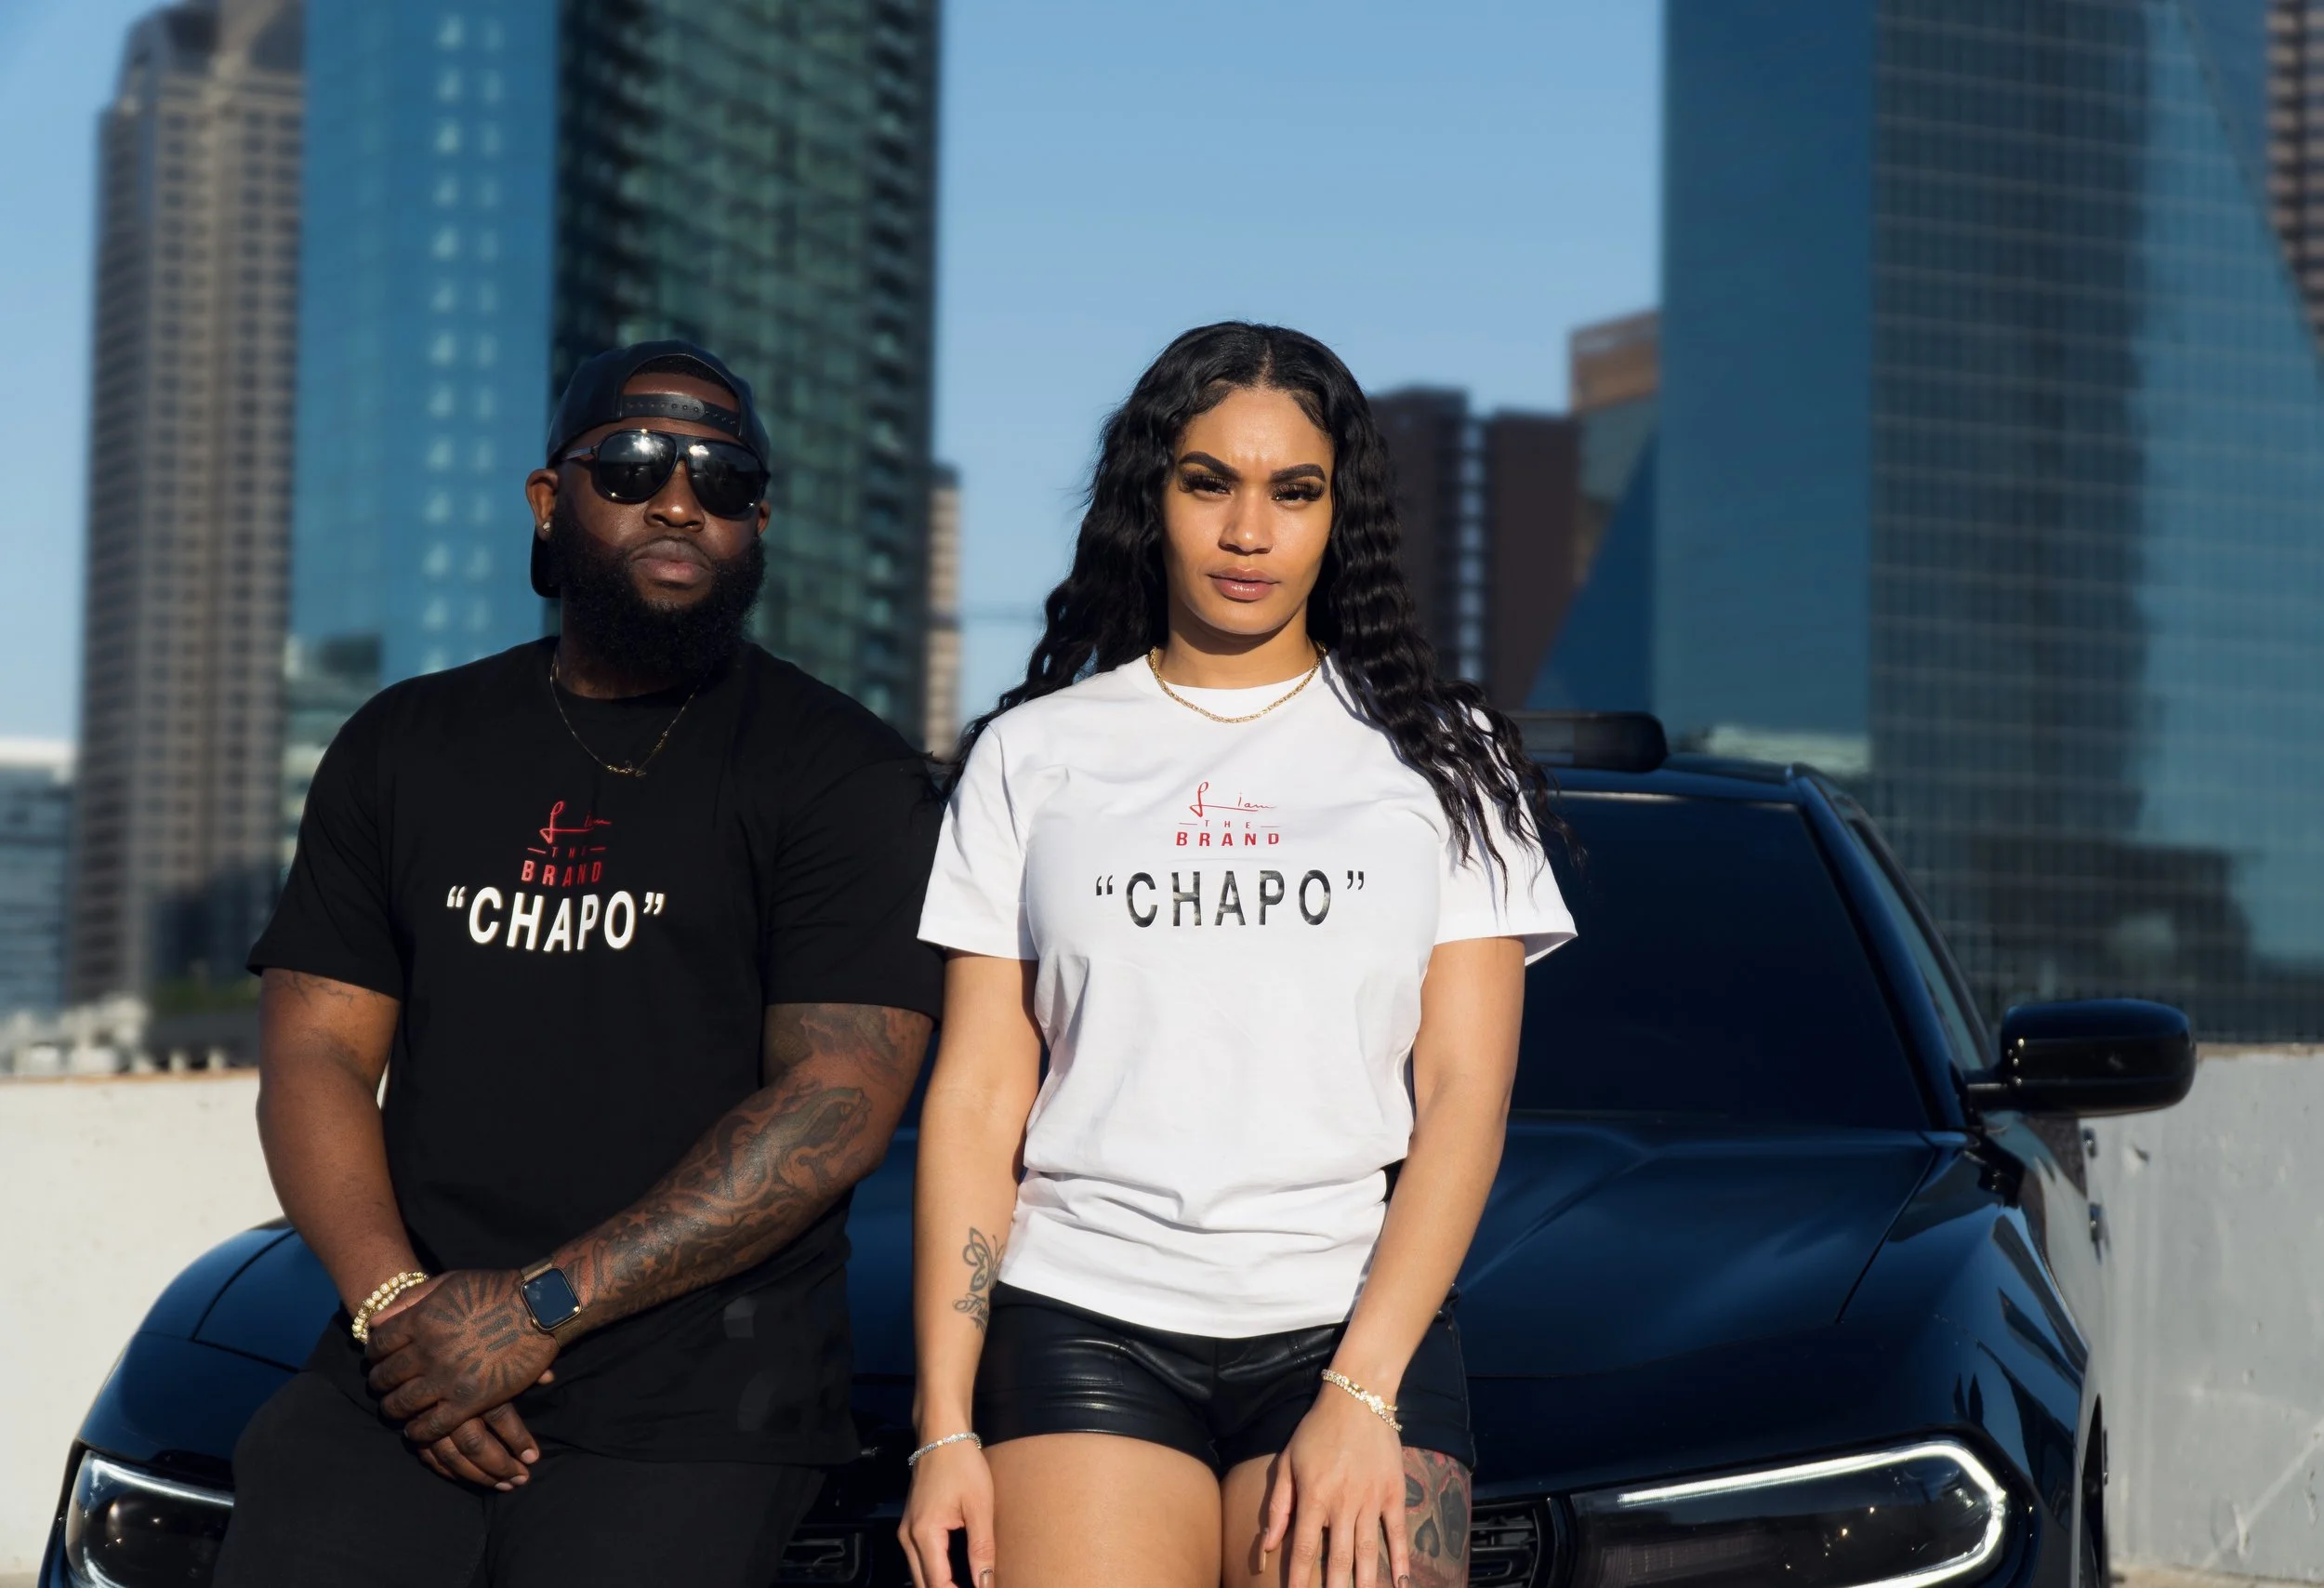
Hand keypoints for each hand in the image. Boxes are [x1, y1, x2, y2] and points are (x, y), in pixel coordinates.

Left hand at [365, 1270, 559, 1460]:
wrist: (540, 1308)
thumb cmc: (496, 1289)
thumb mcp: (449, 1282)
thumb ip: (410, 1299)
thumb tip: (374, 1322)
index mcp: (421, 1321)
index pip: (378, 1345)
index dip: (372, 1355)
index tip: (377, 1361)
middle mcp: (427, 1351)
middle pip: (385, 1376)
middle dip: (379, 1384)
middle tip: (383, 1388)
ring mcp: (447, 1379)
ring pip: (402, 1404)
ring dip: (394, 1409)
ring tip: (396, 1409)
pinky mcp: (468, 1401)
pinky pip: (431, 1426)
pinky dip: (418, 1431)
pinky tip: (416, 1429)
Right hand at [899, 1438, 995, 1587]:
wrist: (941, 1435)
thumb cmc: (961, 1465)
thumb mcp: (979, 1507)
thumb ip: (982, 1549)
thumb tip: (985, 1583)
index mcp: (924, 1534)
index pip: (938, 1584)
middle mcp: (908, 1538)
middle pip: (924, 1584)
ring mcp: (906, 1532)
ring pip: (920, 1575)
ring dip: (942, 1584)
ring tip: (969, 1583)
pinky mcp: (911, 1526)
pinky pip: (920, 1560)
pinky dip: (936, 1572)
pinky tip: (958, 1572)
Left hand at [1262, 1386, 1409, 1587]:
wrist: (1358, 1398)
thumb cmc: (1317, 1430)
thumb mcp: (1288, 1462)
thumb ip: (1278, 1505)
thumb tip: (1268, 1544)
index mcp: (1314, 1496)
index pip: (1305, 1548)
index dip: (1300, 1578)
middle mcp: (1343, 1503)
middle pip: (1339, 1558)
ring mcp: (1371, 1499)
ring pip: (1368, 1551)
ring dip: (1365, 1582)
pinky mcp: (1394, 1492)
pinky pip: (1397, 1532)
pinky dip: (1400, 1559)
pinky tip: (1400, 1583)